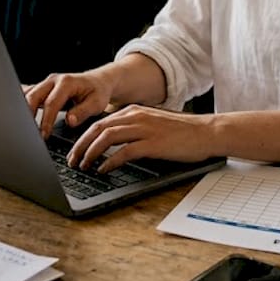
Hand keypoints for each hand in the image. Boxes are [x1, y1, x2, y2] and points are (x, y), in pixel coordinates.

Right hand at [25, 70, 115, 138]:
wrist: (98, 81)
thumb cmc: (98, 92)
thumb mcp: (97, 103)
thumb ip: (83, 112)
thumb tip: (70, 121)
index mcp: (66, 82)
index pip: (51, 103)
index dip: (46, 120)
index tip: (44, 135)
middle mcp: (53, 80)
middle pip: (33, 96)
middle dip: (28, 115)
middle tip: (28, 133)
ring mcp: (46, 83)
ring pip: (27, 95)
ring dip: (23, 111)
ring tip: (22, 128)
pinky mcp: (42, 88)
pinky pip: (28, 94)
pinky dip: (21, 104)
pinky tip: (14, 113)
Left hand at [68, 105, 216, 172]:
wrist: (207, 132)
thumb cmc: (182, 132)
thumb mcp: (153, 123)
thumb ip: (133, 127)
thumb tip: (113, 141)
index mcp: (134, 111)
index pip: (100, 122)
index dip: (83, 137)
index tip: (75, 150)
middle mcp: (136, 116)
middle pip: (98, 128)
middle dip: (80, 145)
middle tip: (72, 160)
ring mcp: (144, 129)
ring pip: (106, 137)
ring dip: (90, 153)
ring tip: (83, 166)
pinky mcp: (153, 143)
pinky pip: (123, 152)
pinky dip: (109, 161)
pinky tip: (103, 170)